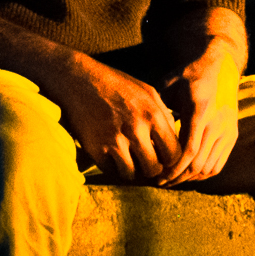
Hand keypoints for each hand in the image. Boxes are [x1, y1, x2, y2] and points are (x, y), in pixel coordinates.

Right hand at [46, 55, 184, 182]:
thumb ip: (163, 116)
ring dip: (132, 170)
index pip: (174, 154)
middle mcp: (136, 129)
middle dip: (151, 168)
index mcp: (153, 115)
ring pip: (132, 174)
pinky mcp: (96, 149)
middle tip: (145, 162)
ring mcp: (115, 140)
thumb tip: (174, 141)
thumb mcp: (148, 93)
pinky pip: (112, 171)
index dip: (170, 160)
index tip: (163, 158)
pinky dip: (114, 167)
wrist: (80, 80)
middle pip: (154, 169)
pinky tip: (113, 154)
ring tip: (129, 158)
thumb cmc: (117, 85)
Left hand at [156, 40, 241, 185]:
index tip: (157, 176)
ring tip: (172, 180)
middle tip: (161, 182)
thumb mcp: (169, 85)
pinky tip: (188, 173)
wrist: (221, 66)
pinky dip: (203, 174)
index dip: (172, 169)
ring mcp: (227, 130)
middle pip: (197, 164)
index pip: (188, 151)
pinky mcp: (232, 135)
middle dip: (178, 178)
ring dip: (190, 178)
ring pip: (208, 168)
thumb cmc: (190, 75)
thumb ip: (157, 107)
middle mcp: (217, 123)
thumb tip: (139, 129)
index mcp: (200, 111)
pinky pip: (218, 164)